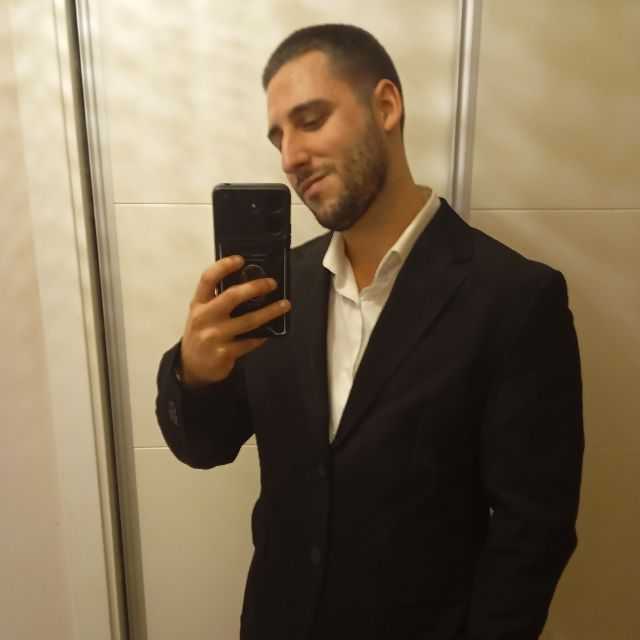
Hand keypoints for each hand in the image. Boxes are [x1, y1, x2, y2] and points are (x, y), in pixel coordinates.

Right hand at [179, 255, 290, 386]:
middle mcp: (204, 318)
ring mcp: (214, 336)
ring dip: (270, 312)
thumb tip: (249, 284)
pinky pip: (250, 341)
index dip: (223, 266)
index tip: (240, 259)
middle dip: (255, 287)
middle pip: (232, 296)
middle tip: (272, 283)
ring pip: (248, 320)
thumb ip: (218, 299)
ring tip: (284, 305)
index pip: (208, 279)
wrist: (192, 366)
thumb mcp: (202, 313)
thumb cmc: (202, 333)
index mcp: (198, 304)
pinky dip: (262, 335)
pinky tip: (270, 331)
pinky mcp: (224, 353)